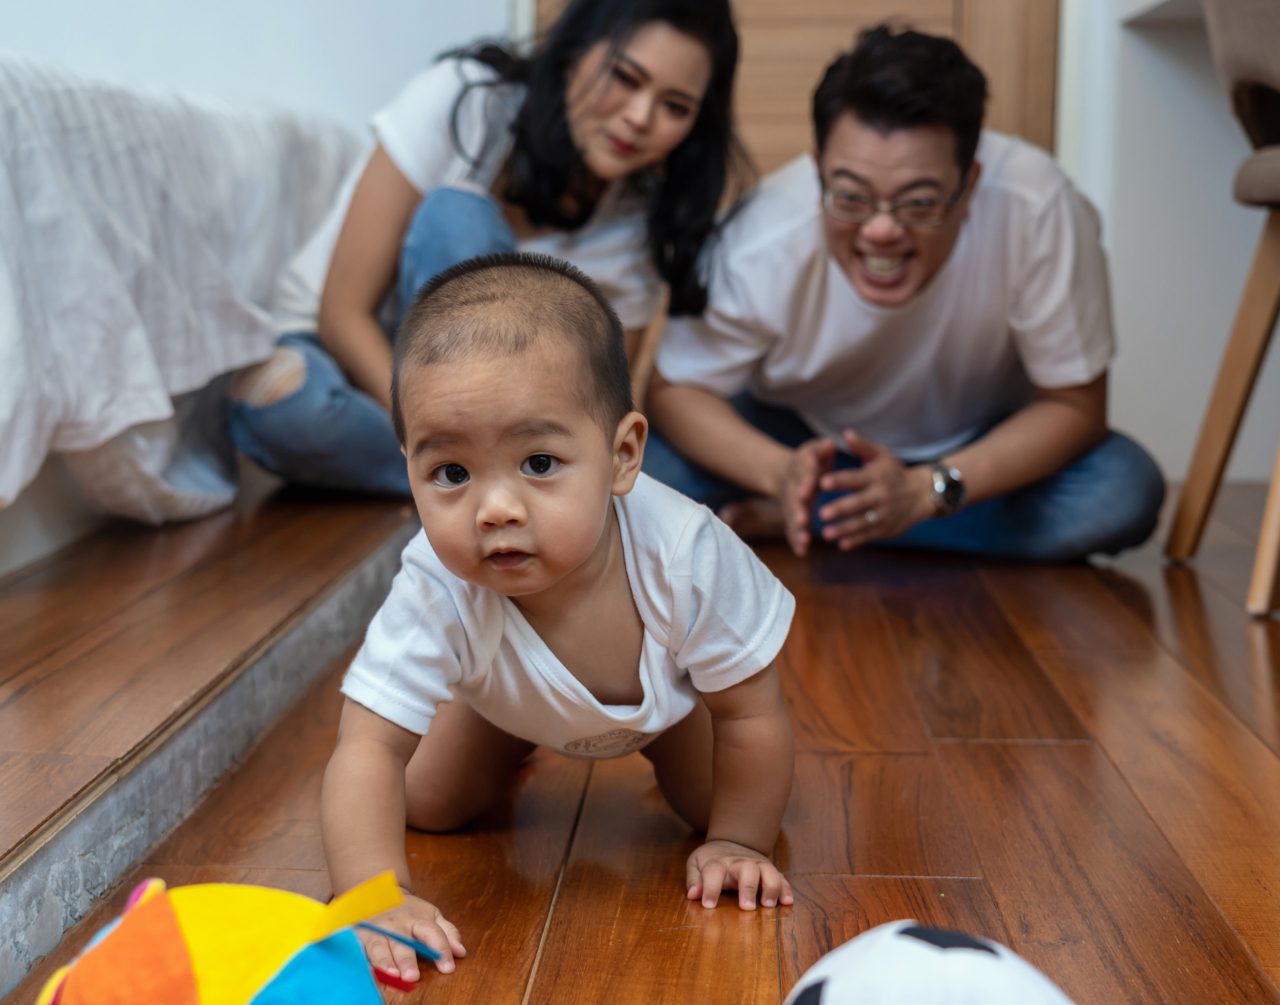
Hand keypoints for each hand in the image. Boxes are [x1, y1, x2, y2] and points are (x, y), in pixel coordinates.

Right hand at [357, 891, 465, 979]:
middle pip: (403, 941)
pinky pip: (358, 949)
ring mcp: (376, 930)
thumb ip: (447, 932)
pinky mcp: (358, 936)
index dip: (441, 949)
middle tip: (412, 976)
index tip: (448, 967)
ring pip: (379, 946)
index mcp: (417, 919)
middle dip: (407, 959)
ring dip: (384, 960)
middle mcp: (396, 925)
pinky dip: (360, 960)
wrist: (378, 893)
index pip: (432, 933)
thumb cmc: (409, 911)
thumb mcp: (431, 915)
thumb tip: (461, 952)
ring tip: (391, 974)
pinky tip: (365, 970)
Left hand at [686, 838, 793, 910]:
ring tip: (768, 905)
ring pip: (768, 871)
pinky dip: (786, 889)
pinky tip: (787, 902)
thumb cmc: (711, 859)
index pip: (713, 872)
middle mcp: (739, 863)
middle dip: (748, 887)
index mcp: (718, 862)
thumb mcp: (696, 864)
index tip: (708, 905)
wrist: (732, 840)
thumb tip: (693, 895)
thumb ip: (694, 879)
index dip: (710, 888)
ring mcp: (757, 865)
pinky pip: (781, 878)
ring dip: (770, 887)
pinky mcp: (770, 870)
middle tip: (747, 908)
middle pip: (746, 869)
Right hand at [777, 438, 837, 556]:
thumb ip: (823, 449)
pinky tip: (802, 552)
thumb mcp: (816, 450)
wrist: (785, 473)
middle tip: (801, 520)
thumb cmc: (811, 460)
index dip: (803, 483)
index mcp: (801, 468)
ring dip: (796, 529)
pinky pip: (793, 529)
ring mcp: (790, 503)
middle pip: (793, 499)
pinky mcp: (792, 516)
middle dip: (797, 510)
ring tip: (803, 542)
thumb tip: (829, 444)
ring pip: (791, 517)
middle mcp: (793, 486)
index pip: (802, 474)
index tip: (806, 492)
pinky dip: (796, 540)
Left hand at [814, 430, 935, 550]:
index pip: (856, 478)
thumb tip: (845, 433)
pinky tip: (841, 545)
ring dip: (844, 529)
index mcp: (876, 476)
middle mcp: (881, 496)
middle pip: (858, 503)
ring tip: (826, 533)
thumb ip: (862, 446)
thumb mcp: (881, 455)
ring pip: (862, 523)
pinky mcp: (886, 529)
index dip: (840, 480)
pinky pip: (870, 536)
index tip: (823, 482)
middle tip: (821, 513)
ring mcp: (884, 514)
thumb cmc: (893, 471)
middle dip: (840, 509)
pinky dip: (856, 541)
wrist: (922, 494)